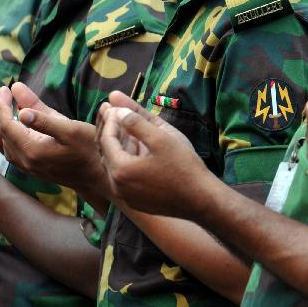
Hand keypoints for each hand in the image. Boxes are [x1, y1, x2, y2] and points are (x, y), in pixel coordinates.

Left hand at [0, 82, 106, 196]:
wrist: (98, 176)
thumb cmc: (88, 148)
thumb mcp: (70, 128)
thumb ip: (42, 113)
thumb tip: (17, 92)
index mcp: (33, 151)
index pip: (7, 126)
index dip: (0, 106)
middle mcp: (25, 162)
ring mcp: (26, 166)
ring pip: (0, 142)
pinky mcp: (30, 166)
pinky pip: (7, 147)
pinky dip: (1, 131)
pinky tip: (5, 119)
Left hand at [97, 91, 211, 218]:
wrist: (201, 199)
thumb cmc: (183, 166)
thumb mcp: (161, 137)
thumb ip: (136, 120)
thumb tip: (117, 107)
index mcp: (120, 170)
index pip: (106, 140)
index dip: (111, 120)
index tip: (116, 106)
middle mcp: (118, 187)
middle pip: (109, 153)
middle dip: (114, 132)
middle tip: (118, 113)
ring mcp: (127, 197)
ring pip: (117, 166)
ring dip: (122, 147)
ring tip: (130, 128)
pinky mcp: (137, 202)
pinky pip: (127, 178)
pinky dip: (129, 161)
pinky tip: (140, 149)